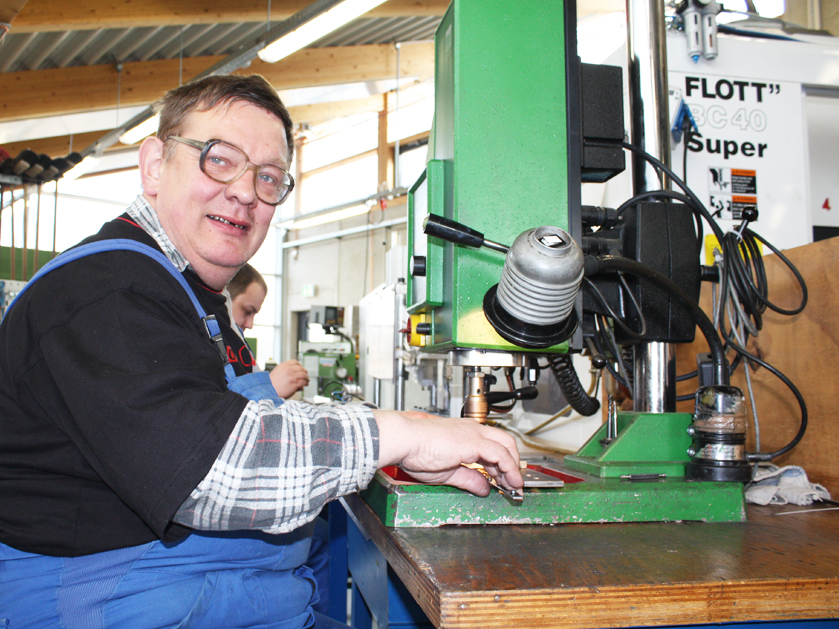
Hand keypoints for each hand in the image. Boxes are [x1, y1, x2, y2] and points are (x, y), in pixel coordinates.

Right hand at [269, 360, 309, 397]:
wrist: (268, 391)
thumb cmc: (271, 383)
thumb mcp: (277, 373)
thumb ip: (286, 371)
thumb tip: (295, 375)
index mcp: (284, 365)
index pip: (295, 362)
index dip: (299, 366)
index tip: (301, 369)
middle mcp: (288, 369)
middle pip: (301, 368)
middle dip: (304, 372)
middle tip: (305, 376)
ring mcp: (292, 376)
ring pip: (304, 375)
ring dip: (306, 378)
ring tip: (306, 381)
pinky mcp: (294, 383)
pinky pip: (303, 382)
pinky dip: (305, 384)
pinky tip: (304, 385)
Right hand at [373, 410, 522, 496]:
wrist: (405, 441)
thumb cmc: (416, 451)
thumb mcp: (447, 472)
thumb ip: (468, 478)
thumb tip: (484, 488)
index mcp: (464, 434)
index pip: (492, 446)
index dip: (501, 464)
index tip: (504, 480)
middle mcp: (472, 430)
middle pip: (505, 443)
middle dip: (513, 463)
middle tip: (514, 482)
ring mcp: (475, 433)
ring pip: (506, 447)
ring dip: (513, 468)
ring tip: (515, 486)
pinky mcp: (475, 441)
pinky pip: (501, 454)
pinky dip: (509, 468)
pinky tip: (511, 481)